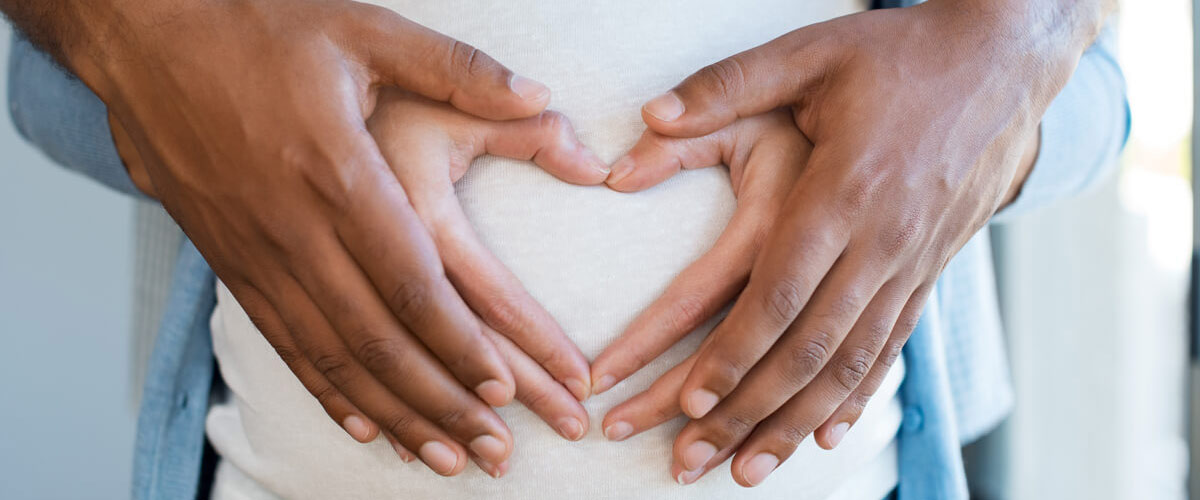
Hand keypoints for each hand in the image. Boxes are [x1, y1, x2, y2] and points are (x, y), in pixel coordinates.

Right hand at [77, 0, 601, 476]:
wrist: (144, 34)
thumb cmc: (260, 27)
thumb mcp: (365, 30)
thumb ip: (459, 69)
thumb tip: (542, 96)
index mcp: (339, 173)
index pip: (411, 283)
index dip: (460, 343)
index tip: (507, 387)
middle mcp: (295, 228)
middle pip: (378, 339)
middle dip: (442, 401)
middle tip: (495, 450)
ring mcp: (256, 251)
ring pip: (333, 356)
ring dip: (394, 414)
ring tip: (447, 458)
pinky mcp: (230, 261)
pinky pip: (284, 342)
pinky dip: (327, 391)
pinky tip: (365, 425)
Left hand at [592, 0, 1107, 486]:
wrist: (1006, 60)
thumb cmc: (901, 55)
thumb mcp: (812, 53)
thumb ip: (728, 85)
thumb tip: (648, 113)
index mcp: (843, 193)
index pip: (779, 294)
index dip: (733, 354)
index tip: (688, 400)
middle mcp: (881, 242)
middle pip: (809, 348)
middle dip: (747, 412)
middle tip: (693, 459)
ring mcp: (913, 262)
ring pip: (850, 364)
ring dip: (795, 423)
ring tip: (747, 470)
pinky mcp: (931, 269)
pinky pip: (891, 348)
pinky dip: (856, 398)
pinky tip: (828, 436)